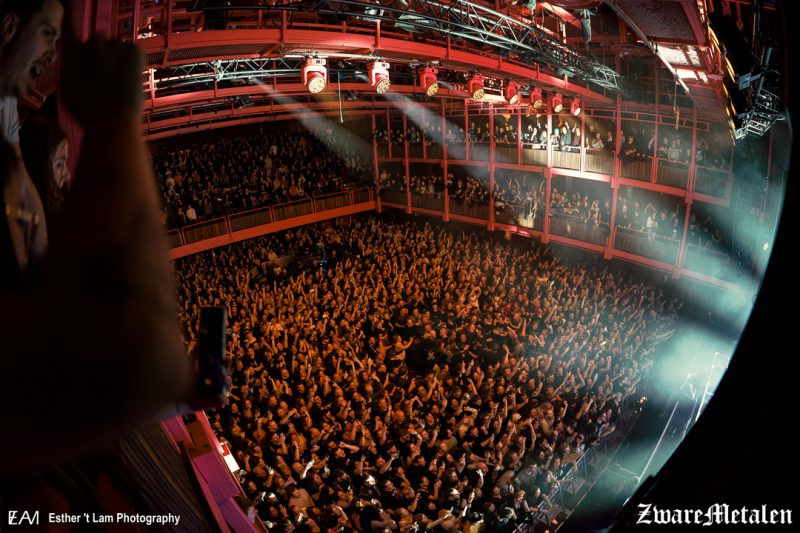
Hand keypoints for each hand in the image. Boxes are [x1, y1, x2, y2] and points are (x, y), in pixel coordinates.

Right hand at [61, 8, 142, 126]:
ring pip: (118, 47)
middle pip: (99, 41)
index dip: (73, 21)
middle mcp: (92, 43)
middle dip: (104, 54)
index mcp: (73, 53)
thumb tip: (73, 56)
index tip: (73, 10)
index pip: (71, 29)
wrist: (113, 119)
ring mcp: (114, 45)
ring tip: (120, 83)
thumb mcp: (68, 89)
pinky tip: (131, 78)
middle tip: (109, 78)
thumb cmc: (87, 111)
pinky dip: (134, 60)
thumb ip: (69, 68)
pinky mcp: (134, 50)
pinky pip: (134, 51)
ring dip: (119, 58)